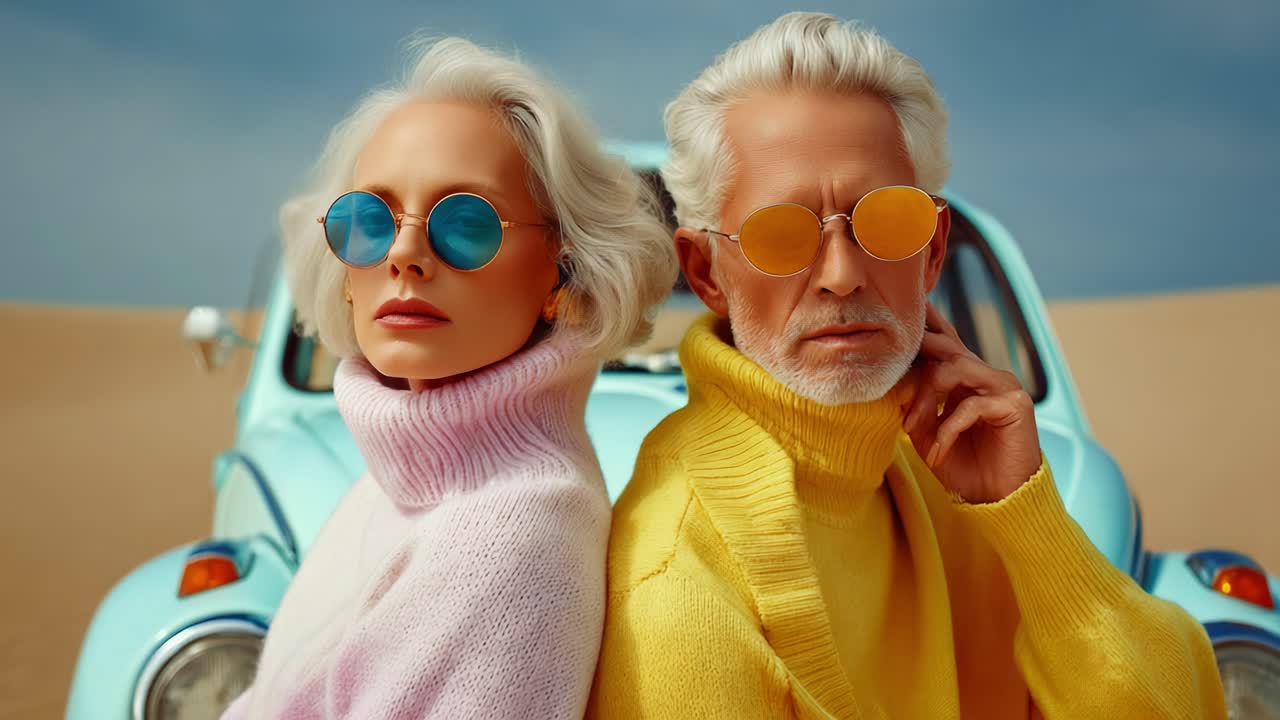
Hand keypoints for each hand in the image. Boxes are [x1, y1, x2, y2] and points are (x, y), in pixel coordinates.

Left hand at [902, 303, 1041, 502]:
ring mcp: (1004, 386)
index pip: (945, 341)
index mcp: (966, 377)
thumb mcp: (928, 434)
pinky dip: (947, 429)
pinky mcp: (1015, 404)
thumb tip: (890, 384)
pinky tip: (937, 453)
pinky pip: (970, 405)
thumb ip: (914, 405)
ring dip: (926, 398)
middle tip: (891, 355)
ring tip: (912, 429)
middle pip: (948, 345)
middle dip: (917, 349)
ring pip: (955, 368)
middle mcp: (986, 375)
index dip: (927, 324)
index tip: (900, 310)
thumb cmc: (963, 466)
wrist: (996, 499)